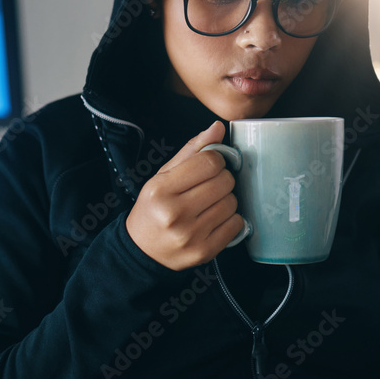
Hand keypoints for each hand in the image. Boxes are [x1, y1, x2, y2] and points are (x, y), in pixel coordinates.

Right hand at [126, 120, 244, 270]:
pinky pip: (236, 225)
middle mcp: (174, 213)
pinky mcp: (204, 251)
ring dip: (226, 200)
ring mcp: (190, 235)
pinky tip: (215, 220)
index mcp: (160, 190)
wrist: (143, 250)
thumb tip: (218, 127)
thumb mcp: (163, 176)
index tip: (210, 166)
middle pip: (224, 181)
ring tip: (210, 204)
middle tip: (210, 186)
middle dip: (222, 179)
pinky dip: (231, 220)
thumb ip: (191, 151)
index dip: (216, 160)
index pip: (209, 162)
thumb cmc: (154, 208)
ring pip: (232, 203)